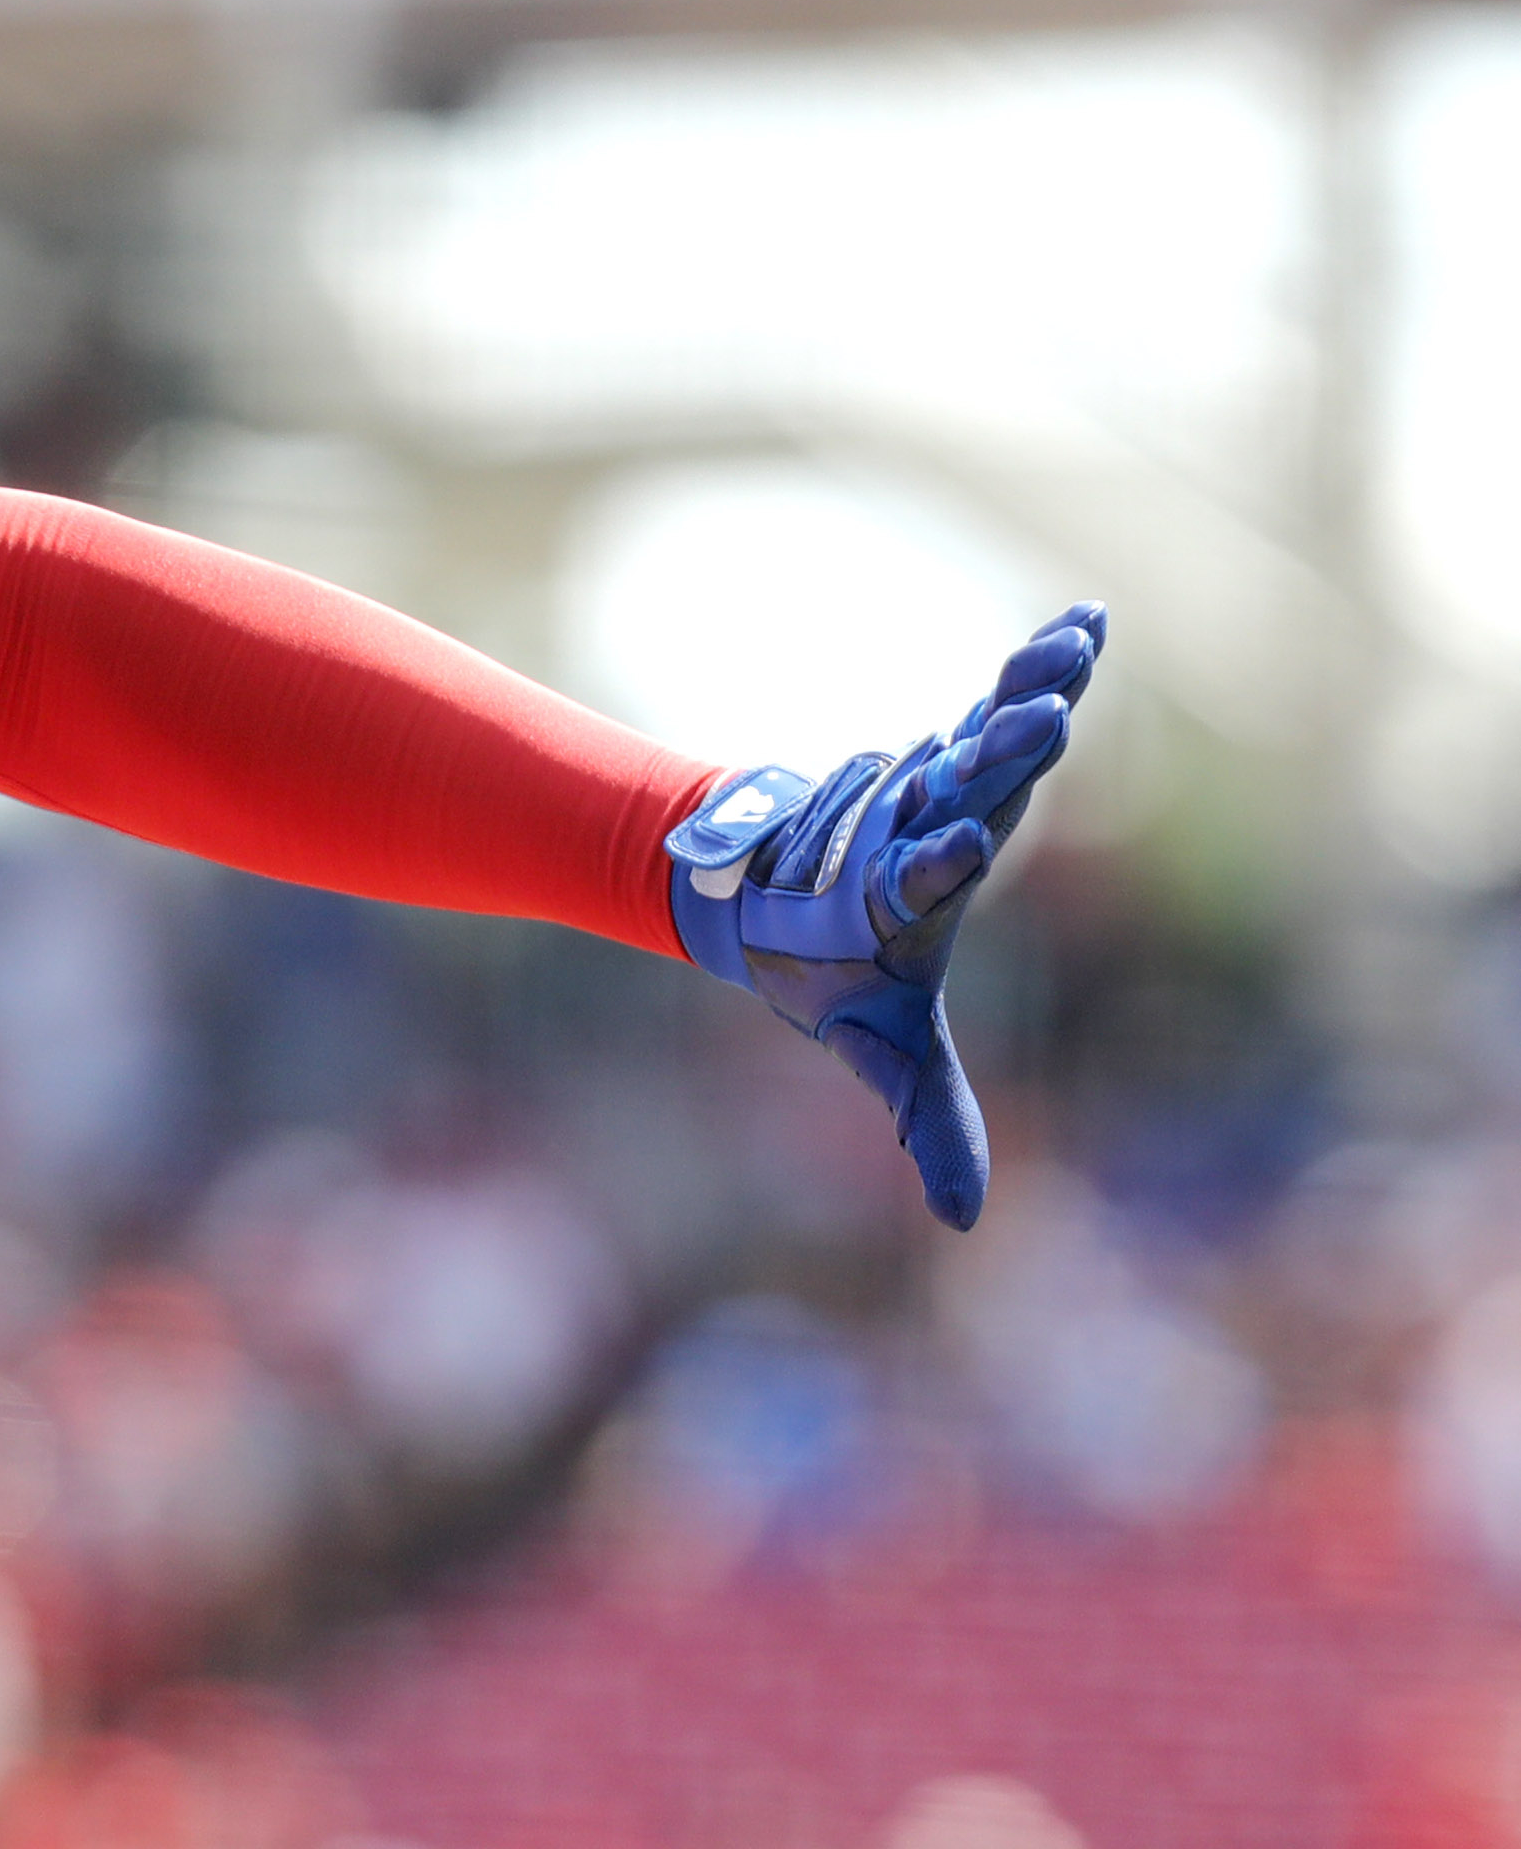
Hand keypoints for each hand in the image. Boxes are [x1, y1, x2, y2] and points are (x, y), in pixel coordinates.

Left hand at [665, 605, 1105, 1230]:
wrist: (762, 889)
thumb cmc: (833, 978)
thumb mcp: (882, 1051)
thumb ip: (929, 1121)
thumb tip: (962, 1226)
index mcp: (888, 907)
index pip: (908, 884)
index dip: (933, 864)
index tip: (957, 839)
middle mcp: (906, 839)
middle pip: (952, 796)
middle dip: (993, 761)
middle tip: (1039, 721)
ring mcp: (928, 791)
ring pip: (976, 742)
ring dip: (1022, 696)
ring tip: (1071, 655)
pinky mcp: (952, 761)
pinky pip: (997, 708)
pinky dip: (1039, 669)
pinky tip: (1085, 622)